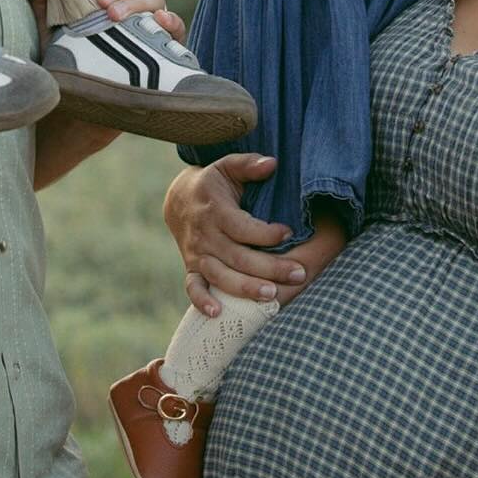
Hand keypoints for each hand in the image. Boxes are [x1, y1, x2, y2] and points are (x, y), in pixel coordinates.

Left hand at [29, 0, 181, 55]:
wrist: (78, 98)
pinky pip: (176, 26)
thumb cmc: (67, 54)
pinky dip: (171, 20)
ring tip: (114, 16)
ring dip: (137, 2)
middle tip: (102, 0)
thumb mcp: (50, 26)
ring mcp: (151, 20)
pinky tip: (159, 21)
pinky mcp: (164, 44)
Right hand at [163, 156, 309, 314]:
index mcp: (216, 210)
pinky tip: (217, 314)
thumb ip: (249, 165)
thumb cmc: (213, 183)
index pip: (242, 226)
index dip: (265, 232)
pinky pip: (193, 288)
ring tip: (271, 296)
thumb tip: (272, 164)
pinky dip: (202, 301)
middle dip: (269, 267)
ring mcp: (198, 254)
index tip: (289, 233)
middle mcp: (205, 235)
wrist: (179, 201)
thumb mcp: (228, 166)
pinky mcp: (192, 268)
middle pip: (238, 256)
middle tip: (298, 274)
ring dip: (245, 288)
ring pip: (220, 276)